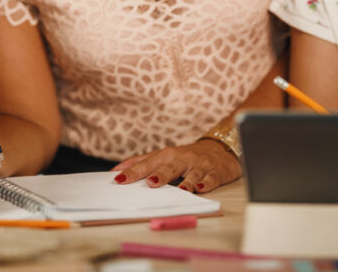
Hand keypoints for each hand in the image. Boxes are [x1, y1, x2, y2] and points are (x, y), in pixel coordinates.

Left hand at [111, 139, 240, 192]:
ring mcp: (200, 165)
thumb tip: (117, 170)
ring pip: (193, 173)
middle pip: (170, 167)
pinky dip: (207, 183)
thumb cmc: (186, 156)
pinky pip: (211, 178)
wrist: (220, 148)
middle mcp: (183, 158)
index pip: (148, 163)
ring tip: (182, 190)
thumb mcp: (164, 156)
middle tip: (150, 183)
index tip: (120, 179)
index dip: (134, 171)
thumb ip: (142, 162)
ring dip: (187, 181)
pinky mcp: (216, 172)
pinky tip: (201, 188)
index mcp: (167, 155)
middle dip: (160, 174)